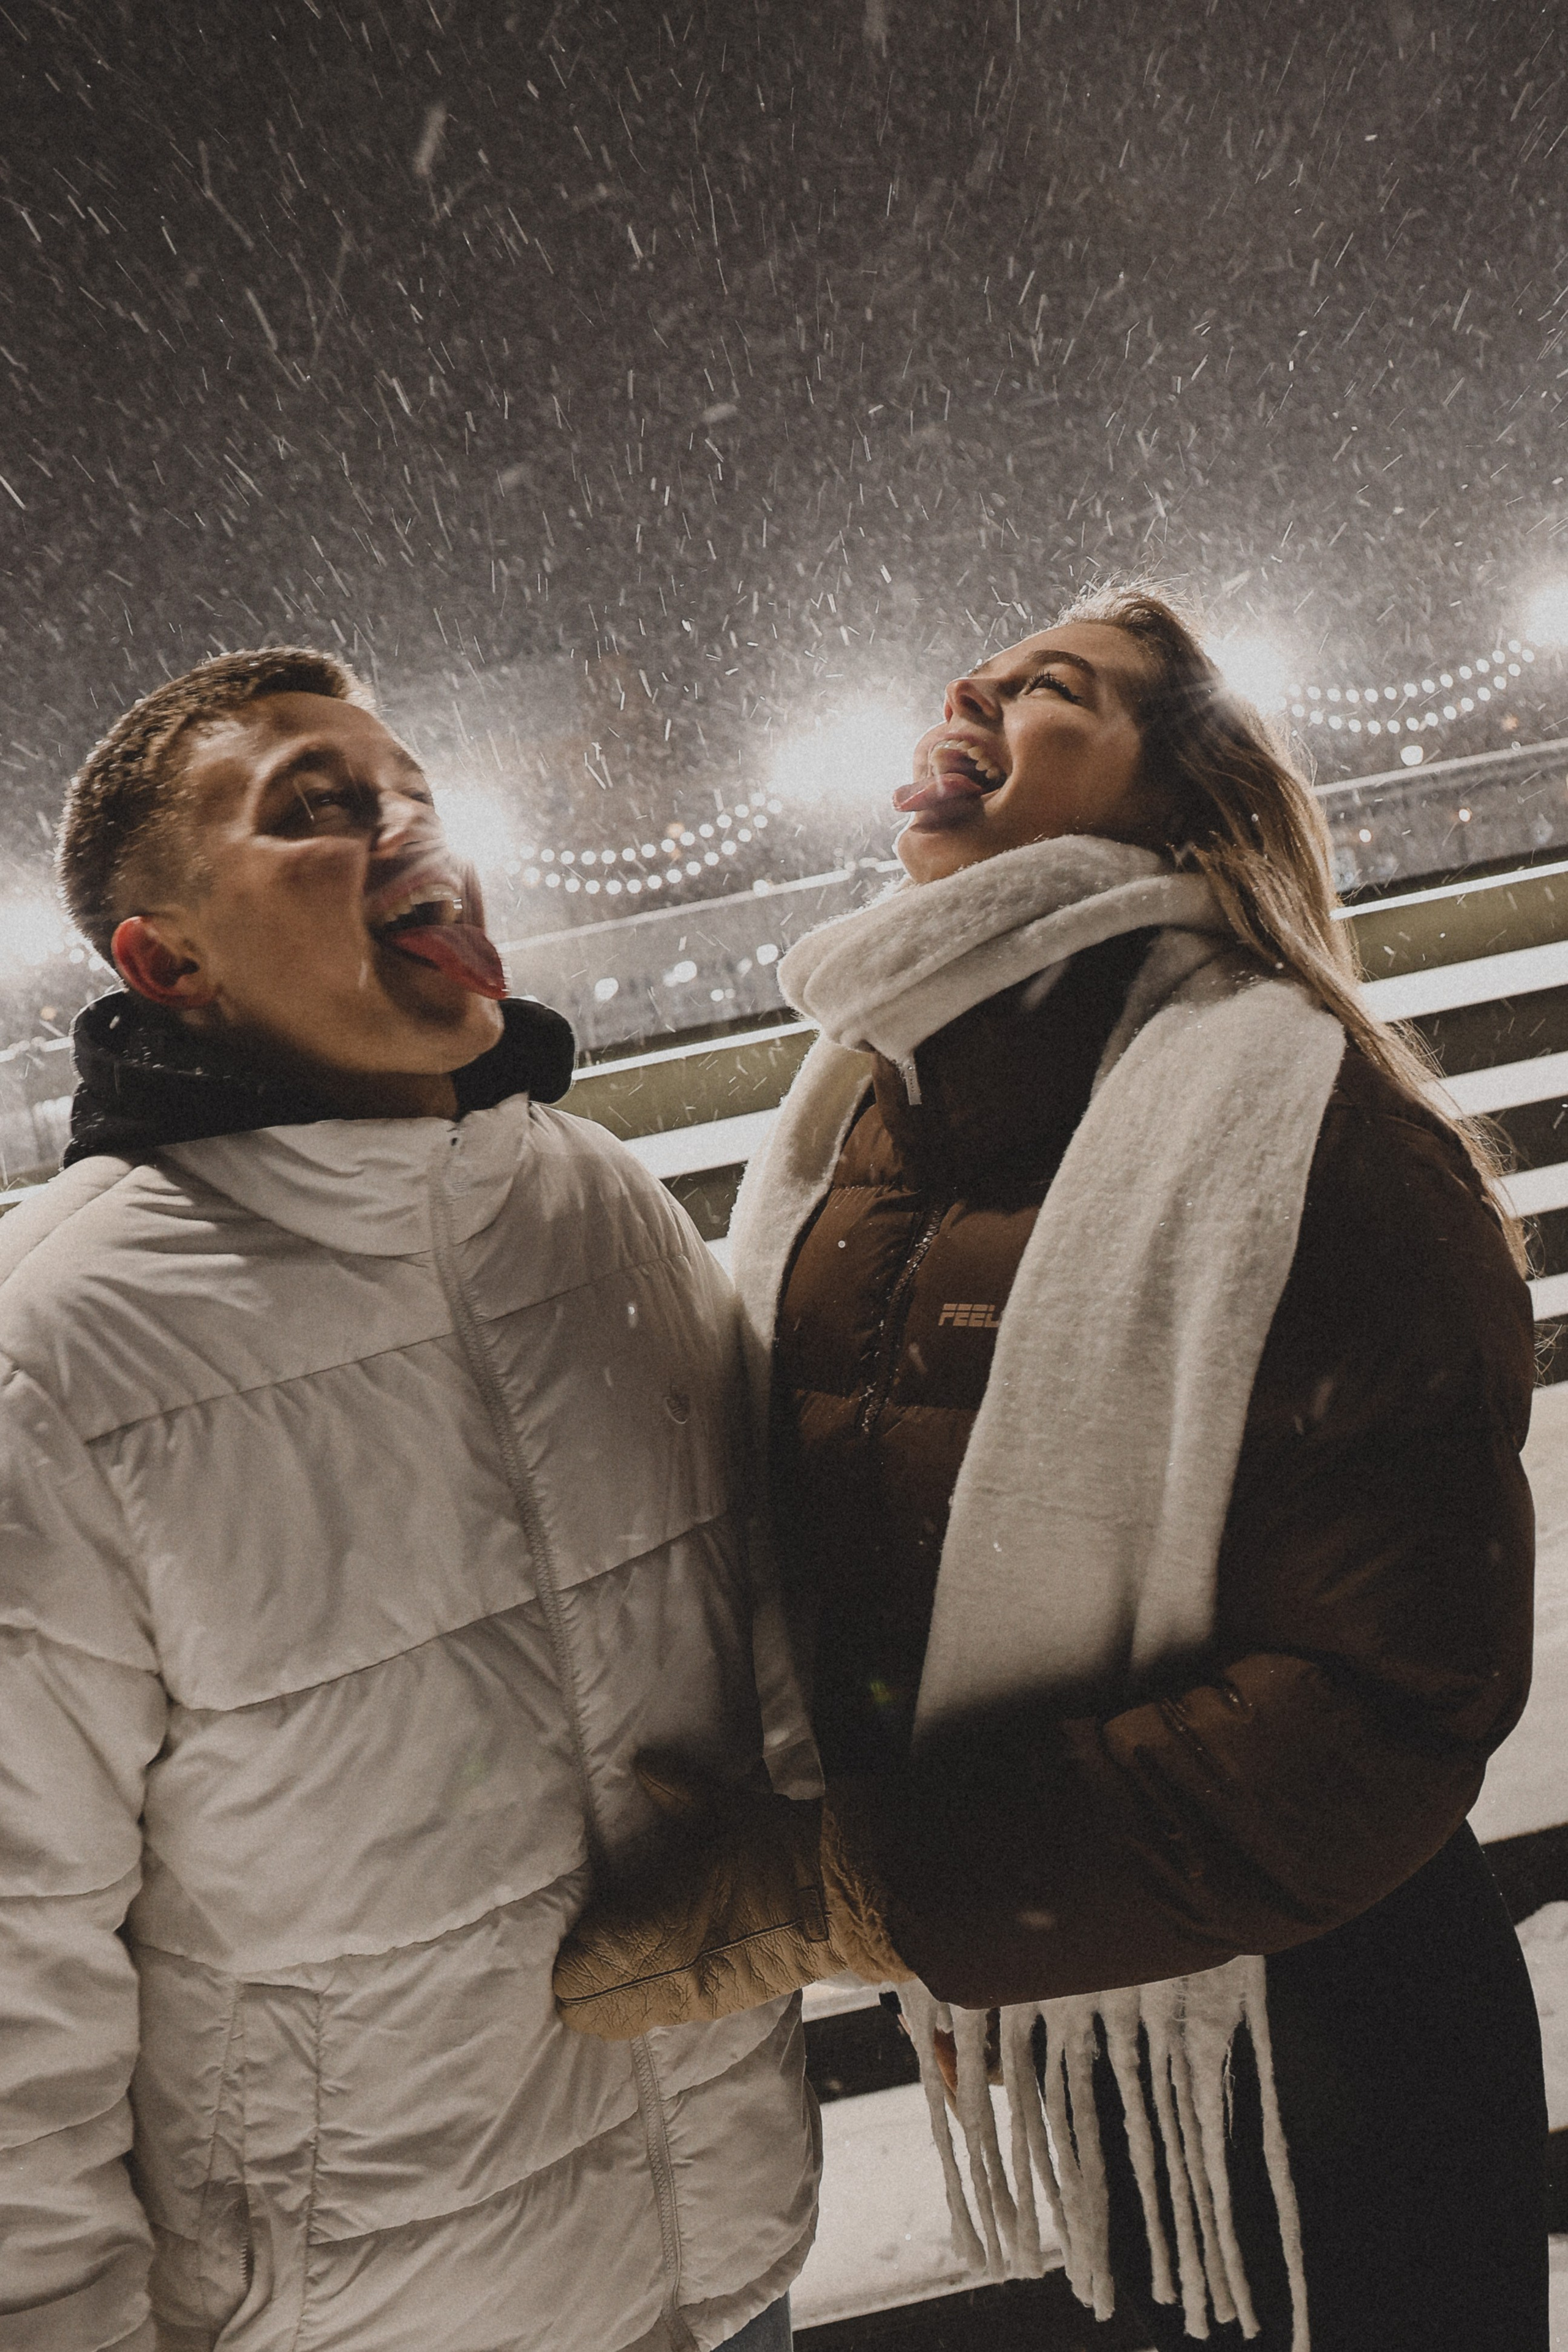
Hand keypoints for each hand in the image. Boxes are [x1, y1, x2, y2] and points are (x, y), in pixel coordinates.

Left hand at [553, 1758, 910, 2039]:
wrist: (848, 1895)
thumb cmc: (781, 1850)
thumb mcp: (728, 1814)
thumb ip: (680, 1793)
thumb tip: (645, 1768)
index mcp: (663, 1927)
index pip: (582, 1965)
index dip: (566, 1949)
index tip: (572, 1920)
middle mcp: (671, 1976)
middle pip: (587, 2010)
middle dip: (576, 1978)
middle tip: (582, 1939)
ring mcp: (694, 2000)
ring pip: (620, 2022)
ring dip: (605, 1994)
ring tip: (610, 1954)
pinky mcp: (718, 2008)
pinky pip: (657, 2017)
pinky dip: (639, 1999)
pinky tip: (646, 1968)